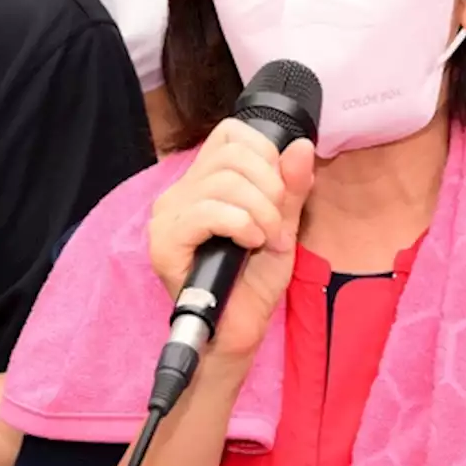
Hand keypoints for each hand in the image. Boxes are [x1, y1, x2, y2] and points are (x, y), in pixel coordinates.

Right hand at [149, 119, 314, 359]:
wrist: (238, 332)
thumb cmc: (254, 282)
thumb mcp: (283, 224)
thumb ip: (292, 186)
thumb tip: (301, 145)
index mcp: (204, 181)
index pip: (232, 133)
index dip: (266, 155)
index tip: (279, 193)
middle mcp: (180, 192)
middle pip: (233, 154)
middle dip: (270, 188)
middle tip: (277, 225)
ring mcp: (168, 217)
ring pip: (224, 182)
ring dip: (260, 212)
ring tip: (266, 240)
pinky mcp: (164, 243)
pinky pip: (207, 212)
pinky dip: (241, 225)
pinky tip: (249, 245)